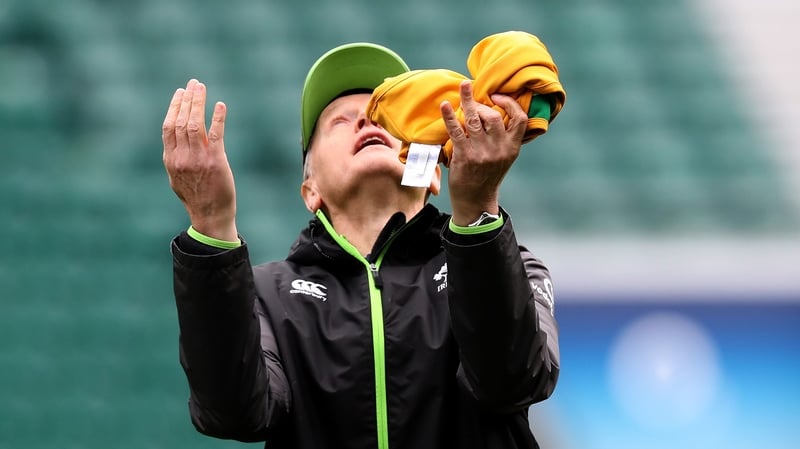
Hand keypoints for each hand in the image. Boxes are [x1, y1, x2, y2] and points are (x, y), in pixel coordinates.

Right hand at [162, 79, 237, 240]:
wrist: (210, 215)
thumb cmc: (196, 197)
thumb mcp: (177, 178)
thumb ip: (175, 158)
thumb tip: (175, 141)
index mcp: (170, 160)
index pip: (168, 127)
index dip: (174, 107)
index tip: (180, 92)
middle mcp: (181, 157)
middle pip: (180, 121)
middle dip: (187, 99)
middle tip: (194, 83)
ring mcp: (198, 159)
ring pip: (194, 124)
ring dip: (198, 103)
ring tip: (202, 88)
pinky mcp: (216, 161)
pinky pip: (215, 134)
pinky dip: (217, 118)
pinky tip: (220, 105)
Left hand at [441, 80, 526, 225]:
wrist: (475, 201)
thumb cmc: (487, 176)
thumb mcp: (503, 158)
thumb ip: (502, 138)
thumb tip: (494, 111)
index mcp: (512, 148)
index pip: (521, 119)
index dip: (511, 103)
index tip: (497, 96)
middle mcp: (500, 149)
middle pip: (494, 116)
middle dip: (481, 103)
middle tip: (472, 99)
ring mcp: (483, 152)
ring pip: (476, 119)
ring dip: (467, 101)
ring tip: (463, 87)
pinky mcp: (465, 156)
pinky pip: (456, 130)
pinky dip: (449, 116)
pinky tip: (444, 105)